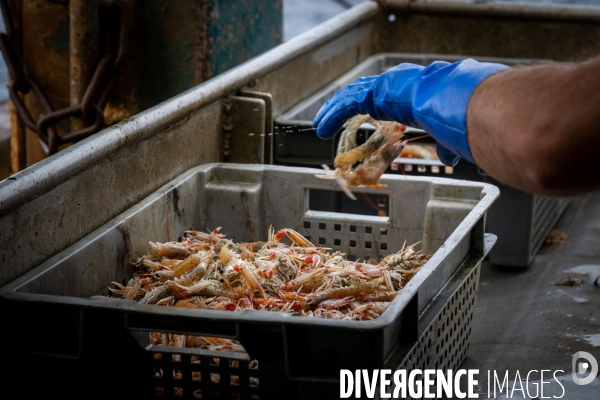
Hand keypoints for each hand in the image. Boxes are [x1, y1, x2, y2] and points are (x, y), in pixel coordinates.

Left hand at [313, 59, 509, 165]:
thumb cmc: (451, 112)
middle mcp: (391, 83)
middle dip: (342, 106)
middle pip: (359, 93)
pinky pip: (346, 105)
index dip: (364, 102)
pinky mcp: (372, 93)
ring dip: (332, 112)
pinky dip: (332, 115)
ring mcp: (380, 86)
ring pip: (348, 98)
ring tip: (319, 125)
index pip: (379, 95)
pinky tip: (322, 126)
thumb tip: (449, 158)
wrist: (449, 98)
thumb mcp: (444, 131)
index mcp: (406, 89)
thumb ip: (443, 145)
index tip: (355, 116)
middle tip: (329, 120)